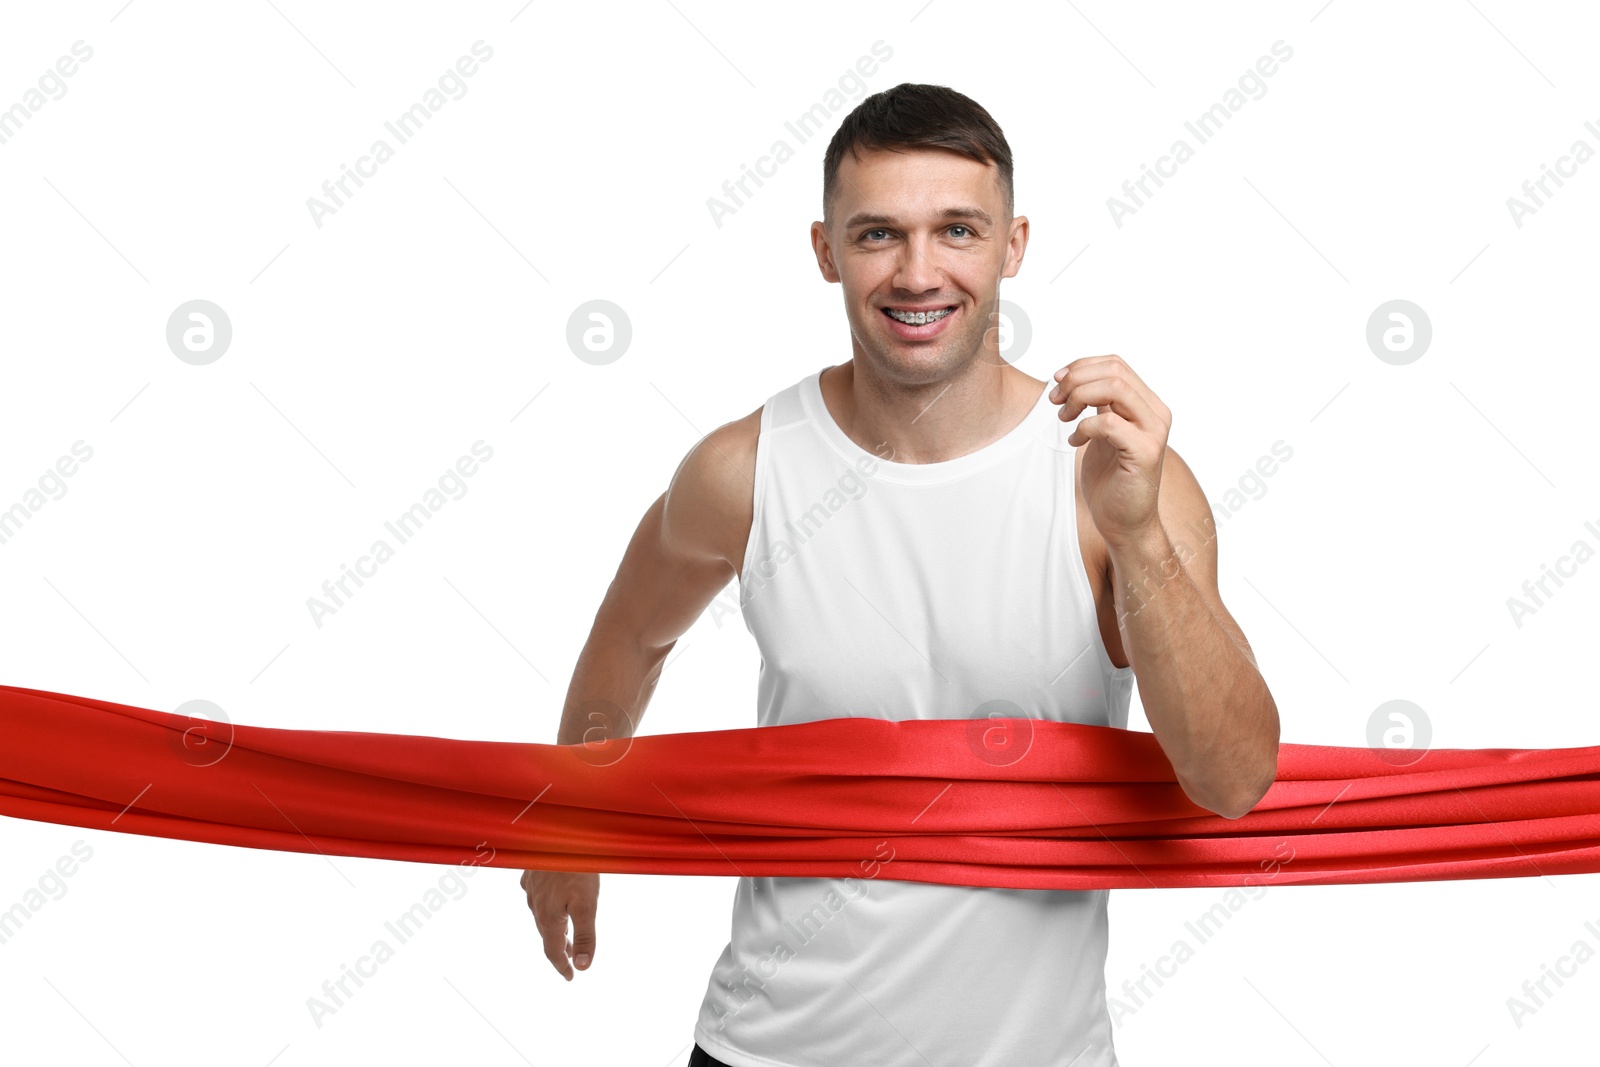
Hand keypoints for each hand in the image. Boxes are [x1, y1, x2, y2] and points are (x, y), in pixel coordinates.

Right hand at [521, 869, 598, 980]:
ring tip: (563, 933)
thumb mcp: (587, 904)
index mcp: (549, 917)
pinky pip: (535, 895)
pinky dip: (545, 906)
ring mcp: (531, 887)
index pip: (553, 951)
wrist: (557, 829)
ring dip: (552, 928)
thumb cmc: (575, 866)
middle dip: (559, 949)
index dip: (562, 966)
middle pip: (547, 934)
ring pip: (540, 914)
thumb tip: (583, 967)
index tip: (570, 977)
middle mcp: (535, 905)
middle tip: (570, 960)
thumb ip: (585, 935)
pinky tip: (549, 900)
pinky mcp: (531, 871)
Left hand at [1049, 355, 1170, 549]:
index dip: (1081, 366)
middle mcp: (1156, 413)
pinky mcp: (1145, 452)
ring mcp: (1154, 432)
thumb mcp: (1102, 432)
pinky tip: (1075, 441)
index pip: (1115, 364)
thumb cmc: (1110, 479)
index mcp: (1147, 404)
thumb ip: (1099, 405)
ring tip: (1064, 418)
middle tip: (1054, 401)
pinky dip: (1084, 427)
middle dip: (1075, 380)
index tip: (1056, 380)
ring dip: (1079, 397)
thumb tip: (1075, 377)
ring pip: (1115, 389)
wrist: (1124, 522)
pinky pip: (1109, 422)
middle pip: (1114, 370)